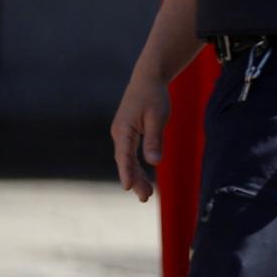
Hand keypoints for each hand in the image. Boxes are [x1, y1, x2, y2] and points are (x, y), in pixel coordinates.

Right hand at [111, 73, 169, 202]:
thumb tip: (154, 163)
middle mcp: (119, 133)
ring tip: (147, 194)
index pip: (124, 155)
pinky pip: (130, 154)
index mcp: (124, 129)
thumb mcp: (157, 116)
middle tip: (145, 198)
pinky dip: (136, 166)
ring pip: (127, 159)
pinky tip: (143, 178)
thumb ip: (154, 139)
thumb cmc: (154, 96)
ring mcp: (122, 134)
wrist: (148, 79)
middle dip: (134, 180)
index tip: (128, 187)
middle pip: (125, 161)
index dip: (126, 172)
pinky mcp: (128, 134)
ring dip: (136, 176)